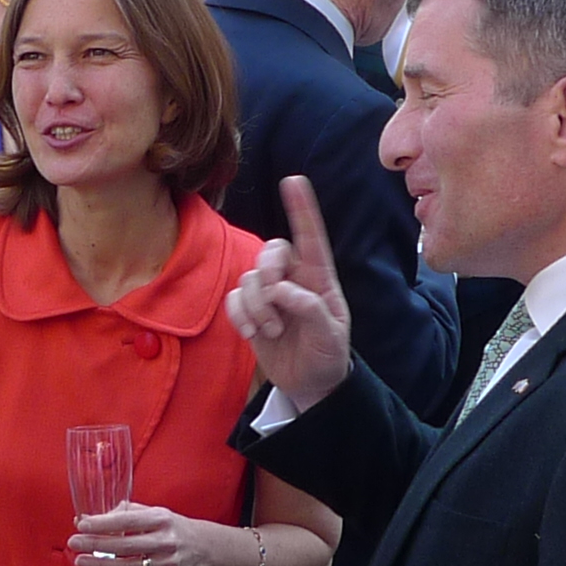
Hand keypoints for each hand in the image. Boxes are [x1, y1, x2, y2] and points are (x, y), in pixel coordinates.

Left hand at [71, 503, 204, 565]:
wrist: (200, 546)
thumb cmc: (168, 527)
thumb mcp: (151, 512)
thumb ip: (122, 514)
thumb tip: (86, 518)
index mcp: (160, 519)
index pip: (127, 521)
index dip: (103, 523)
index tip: (82, 525)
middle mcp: (165, 541)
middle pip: (126, 545)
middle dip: (96, 544)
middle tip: (74, 543)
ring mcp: (167, 563)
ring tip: (80, 562)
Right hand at [225, 175, 352, 410]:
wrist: (309, 384)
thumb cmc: (327, 355)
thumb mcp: (330, 336)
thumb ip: (310, 310)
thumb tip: (282, 291)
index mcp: (319, 279)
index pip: (311, 238)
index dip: (302, 209)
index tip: (293, 181)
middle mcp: (292, 280)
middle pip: (271, 251)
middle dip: (268, 270)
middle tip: (275, 298)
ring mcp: (269, 295)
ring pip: (249, 278)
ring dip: (257, 306)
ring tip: (271, 331)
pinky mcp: (250, 311)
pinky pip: (234, 298)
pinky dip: (240, 315)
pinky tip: (253, 334)